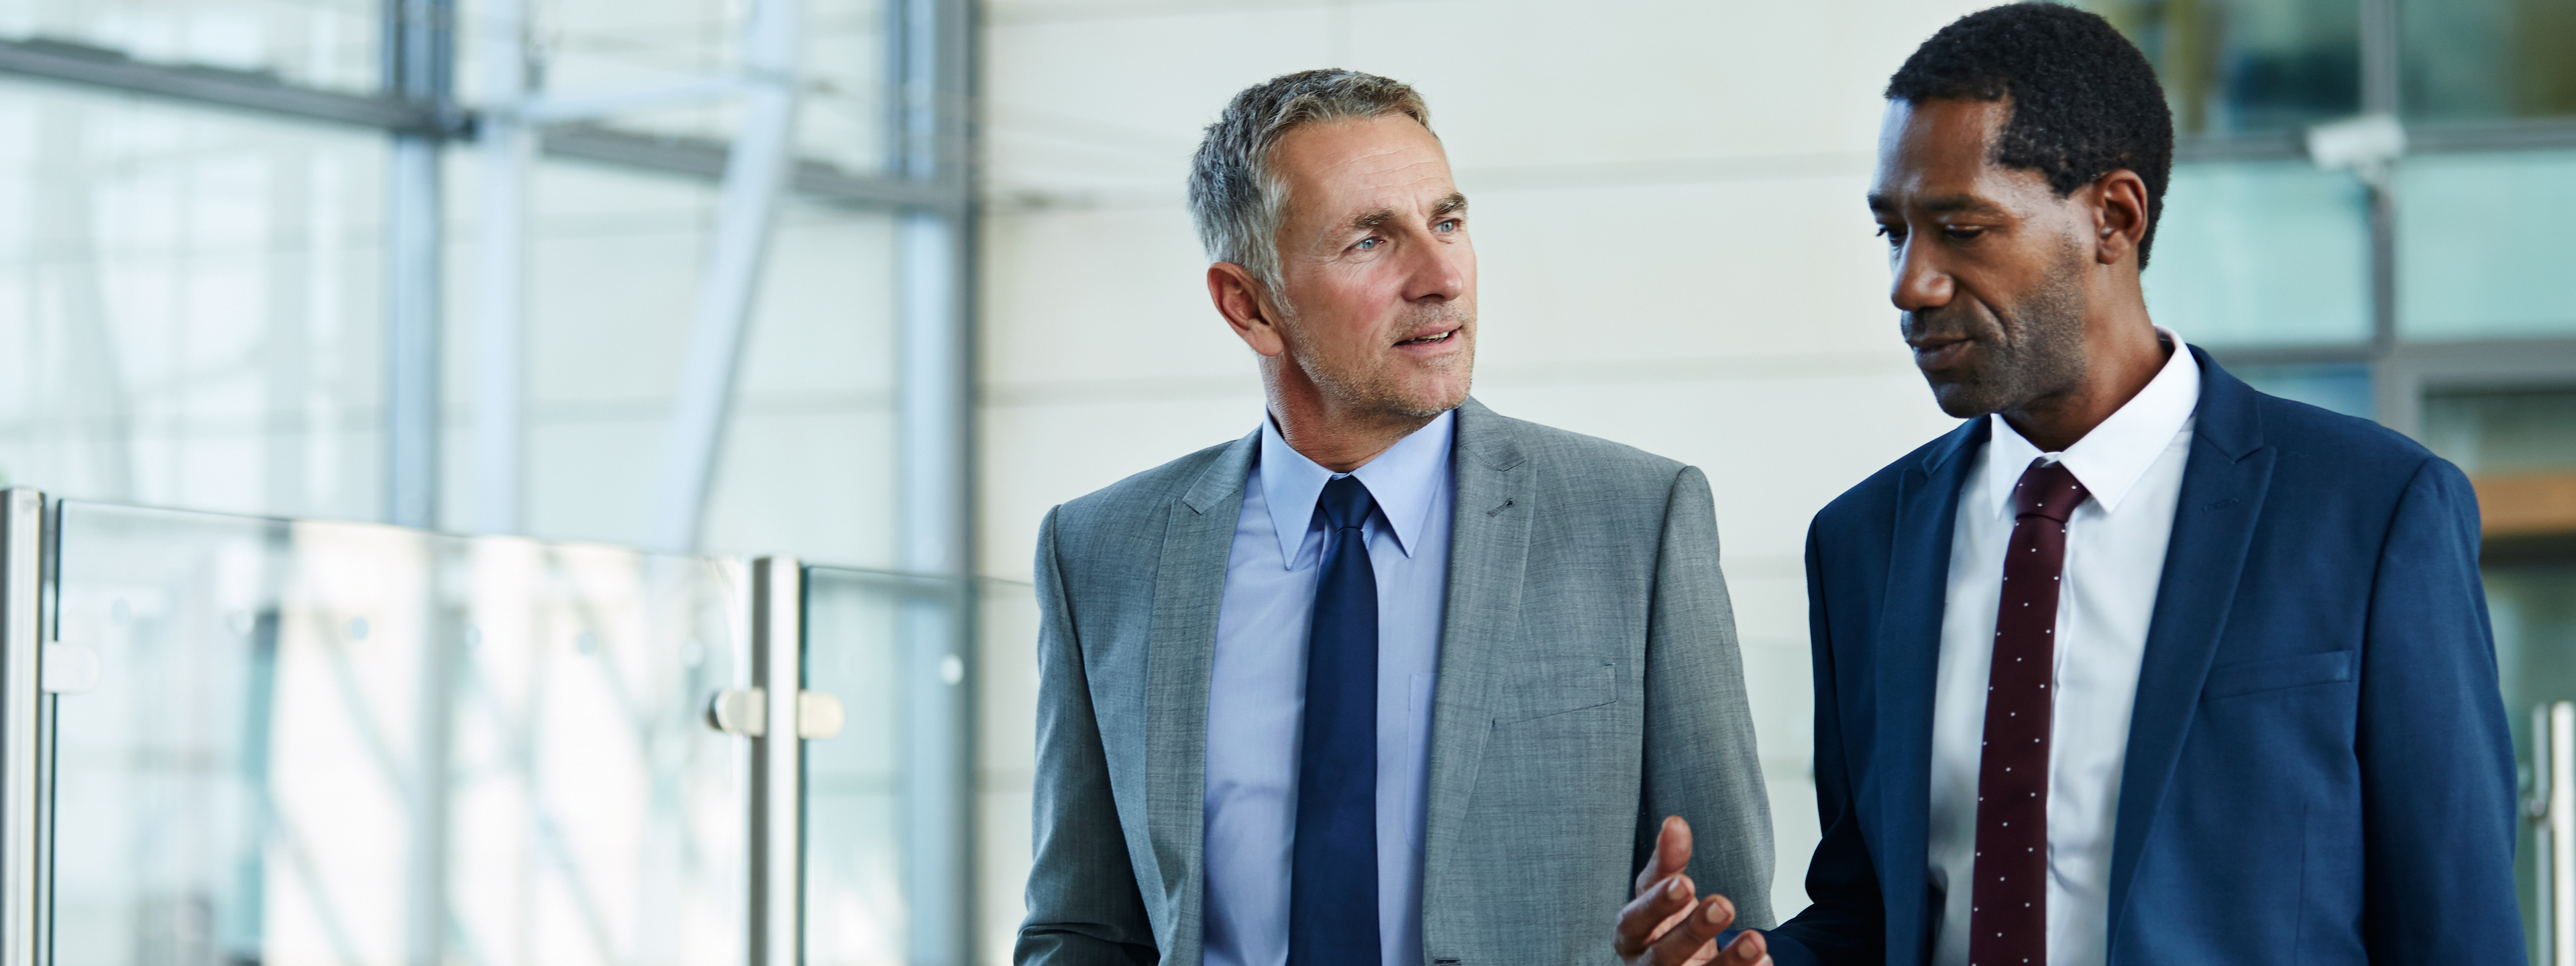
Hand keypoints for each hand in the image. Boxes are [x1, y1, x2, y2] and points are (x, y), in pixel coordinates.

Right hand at [1614, 816, 1771, 965]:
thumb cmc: (1664, 923)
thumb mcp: (1663, 891)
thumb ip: (1668, 861)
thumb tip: (1675, 822)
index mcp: (1630, 934)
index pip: (1636, 920)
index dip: (1658, 904)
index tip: (1686, 883)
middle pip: (1663, 955)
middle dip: (1693, 931)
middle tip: (1724, 904)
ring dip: (1729, 962)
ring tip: (1757, 940)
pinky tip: (1765, 961)